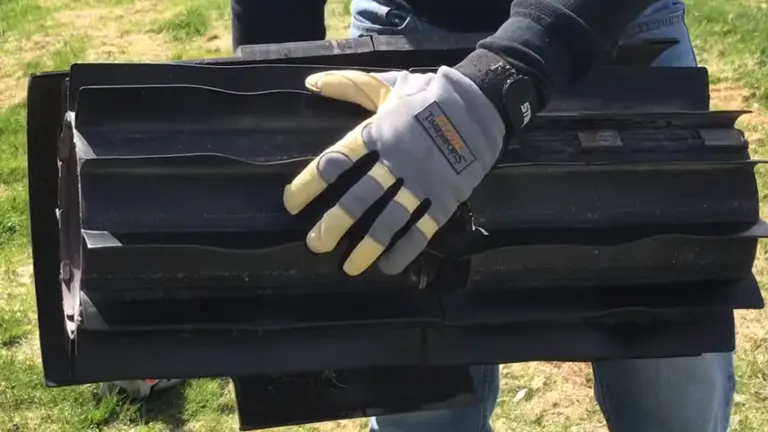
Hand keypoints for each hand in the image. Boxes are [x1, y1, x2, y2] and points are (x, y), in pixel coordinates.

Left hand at [283, 67, 504, 275]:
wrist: (482, 102)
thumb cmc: (429, 95)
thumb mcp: (387, 85)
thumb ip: (348, 86)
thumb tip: (309, 82)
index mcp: (378, 132)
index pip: (336, 161)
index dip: (310, 184)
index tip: (291, 203)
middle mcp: (397, 160)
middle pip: (359, 197)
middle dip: (334, 223)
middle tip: (315, 244)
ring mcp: (423, 181)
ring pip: (390, 219)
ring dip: (368, 245)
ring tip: (349, 267)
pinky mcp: (446, 196)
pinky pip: (423, 228)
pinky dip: (405, 249)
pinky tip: (388, 266)